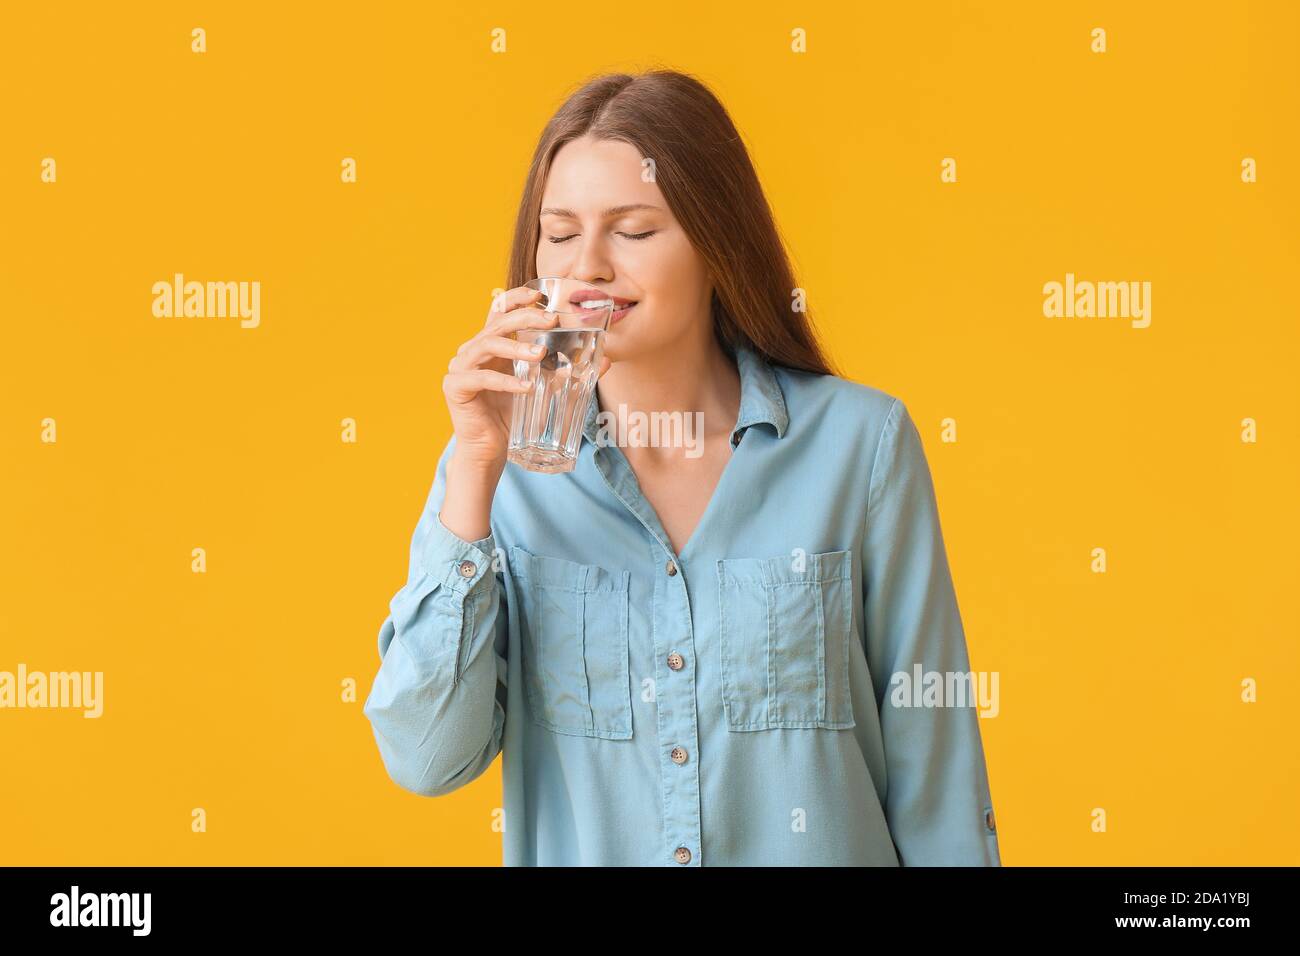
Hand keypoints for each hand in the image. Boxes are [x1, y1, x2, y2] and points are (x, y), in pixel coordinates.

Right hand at [442, 285, 611, 470]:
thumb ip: (567, 371)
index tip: (539, 294)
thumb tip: (607, 362)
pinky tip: (526, 387)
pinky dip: (506, 381)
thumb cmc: (513, 416)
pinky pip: (481, 378)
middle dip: (525, 318)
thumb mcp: (543, 388)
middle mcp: (472, 350)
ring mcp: (460, 367)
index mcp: (491, 345)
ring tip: (541, 354)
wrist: (490, 450)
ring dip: (516, 347)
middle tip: (551, 321)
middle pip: (497, 324)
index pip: (499, 311)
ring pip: (487, 345)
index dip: (516, 298)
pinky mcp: (454, 387)